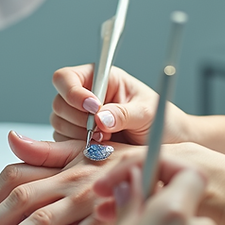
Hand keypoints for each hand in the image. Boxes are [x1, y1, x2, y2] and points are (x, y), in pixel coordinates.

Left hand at [0, 131, 144, 224]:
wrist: (171, 168)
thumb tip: (11, 139)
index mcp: (60, 164)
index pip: (13, 178)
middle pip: (20, 199)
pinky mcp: (109, 216)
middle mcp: (69, 179)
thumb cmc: (124, 163)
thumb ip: (45, 151)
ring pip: (41, 220)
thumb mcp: (83, 151)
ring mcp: (88, 198)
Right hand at [50, 64, 191, 145]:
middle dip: (80, 119)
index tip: (93, 107)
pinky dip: (79, 147)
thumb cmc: (161, 119)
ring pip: (59, 123)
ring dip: (80, 134)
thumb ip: (123, 114)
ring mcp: (79, 117)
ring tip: (108, 138)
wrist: (165, 143)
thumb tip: (101, 118)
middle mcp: (86, 95)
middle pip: (59, 102)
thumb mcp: (147, 113)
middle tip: (104, 130)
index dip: (73, 92)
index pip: (67, 78)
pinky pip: (64, 142)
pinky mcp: (78, 137)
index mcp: (101, 79)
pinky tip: (102, 146)